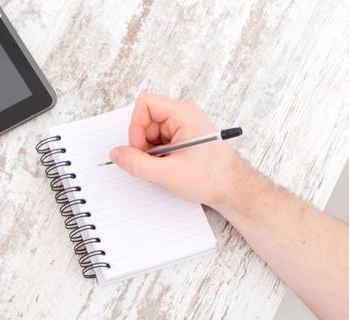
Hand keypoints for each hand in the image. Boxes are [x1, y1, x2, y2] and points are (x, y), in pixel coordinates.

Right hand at [110, 92, 252, 208]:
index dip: (136, 127)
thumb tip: (116, 154)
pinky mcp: (182, 137)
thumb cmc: (211, 177)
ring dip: (151, 153)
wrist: (232, 188)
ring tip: (166, 167)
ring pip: (150, 133)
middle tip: (154, 164)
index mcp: (183, 114)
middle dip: (143, 144)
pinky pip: (159, 141)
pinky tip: (169, 167)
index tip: (140, 149)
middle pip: (146, 120)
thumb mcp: (168, 173)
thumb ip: (137, 164)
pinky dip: (158, 156)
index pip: (145, 104)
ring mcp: (183, 125)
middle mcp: (183, 114)